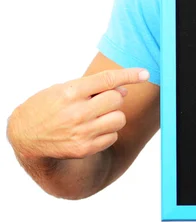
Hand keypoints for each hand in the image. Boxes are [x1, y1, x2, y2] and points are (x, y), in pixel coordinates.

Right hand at [7, 68, 148, 160]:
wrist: (25, 135)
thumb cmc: (48, 107)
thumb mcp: (63, 89)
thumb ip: (92, 88)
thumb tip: (123, 91)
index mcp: (71, 92)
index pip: (107, 80)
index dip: (129, 75)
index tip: (144, 73)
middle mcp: (77, 113)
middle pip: (117, 100)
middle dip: (114, 98)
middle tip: (101, 101)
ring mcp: (82, 132)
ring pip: (119, 119)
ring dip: (113, 116)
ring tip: (96, 116)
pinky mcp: (85, 148)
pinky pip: (113, 136)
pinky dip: (107, 132)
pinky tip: (92, 130)